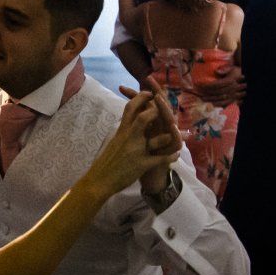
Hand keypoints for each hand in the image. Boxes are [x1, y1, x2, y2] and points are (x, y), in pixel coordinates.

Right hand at [89, 80, 180, 197]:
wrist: (99, 180)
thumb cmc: (106, 161)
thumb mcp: (114, 141)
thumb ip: (124, 131)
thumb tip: (131, 121)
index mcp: (122, 131)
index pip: (131, 108)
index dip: (141, 98)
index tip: (149, 94)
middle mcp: (129, 138)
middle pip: (144, 118)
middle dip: (157, 112)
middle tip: (165, 111)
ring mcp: (136, 151)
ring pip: (156, 139)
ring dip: (166, 138)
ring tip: (173, 137)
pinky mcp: (141, 165)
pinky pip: (160, 160)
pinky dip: (170, 157)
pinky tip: (176, 156)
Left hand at [190, 63, 246, 105]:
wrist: (246, 80)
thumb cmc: (237, 72)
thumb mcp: (232, 68)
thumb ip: (225, 69)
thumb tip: (216, 72)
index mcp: (230, 80)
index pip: (216, 84)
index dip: (206, 85)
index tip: (199, 84)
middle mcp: (231, 88)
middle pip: (216, 92)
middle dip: (206, 93)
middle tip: (197, 92)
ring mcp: (233, 95)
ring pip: (219, 99)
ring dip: (210, 99)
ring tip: (201, 98)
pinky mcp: (234, 100)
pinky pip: (224, 104)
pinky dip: (217, 104)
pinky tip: (211, 103)